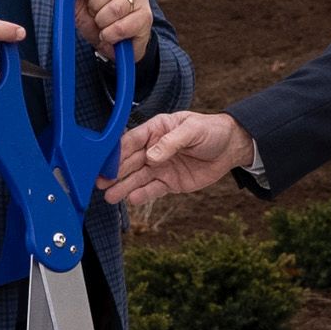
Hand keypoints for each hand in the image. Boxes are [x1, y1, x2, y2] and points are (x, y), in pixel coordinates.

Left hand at [57, 0, 154, 52]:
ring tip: (103, 27)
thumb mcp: (80, 8)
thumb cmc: (99, 21)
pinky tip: (110, 36)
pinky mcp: (145, 17)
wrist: (117, 46)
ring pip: (115, 9)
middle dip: (95, 6)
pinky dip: (110, 35)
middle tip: (94, 15)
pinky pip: (121, 26)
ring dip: (102, 23)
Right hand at [106, 110, 256, 204]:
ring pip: (138, 178)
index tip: (104, 163)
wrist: (230, 148)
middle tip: (100, 183)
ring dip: (123, 187)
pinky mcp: (169, 182)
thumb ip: (171, 142)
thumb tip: (151, 157)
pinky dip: (142, 195)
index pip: (131, 141)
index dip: (117, 152)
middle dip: (114, 172)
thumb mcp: (192, 130)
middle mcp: (153, 148)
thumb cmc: (210, 131)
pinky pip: (153, 189)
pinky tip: (130, 200)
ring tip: (109, 197)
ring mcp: (160, 166)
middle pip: (130, 162)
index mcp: (156, 130)